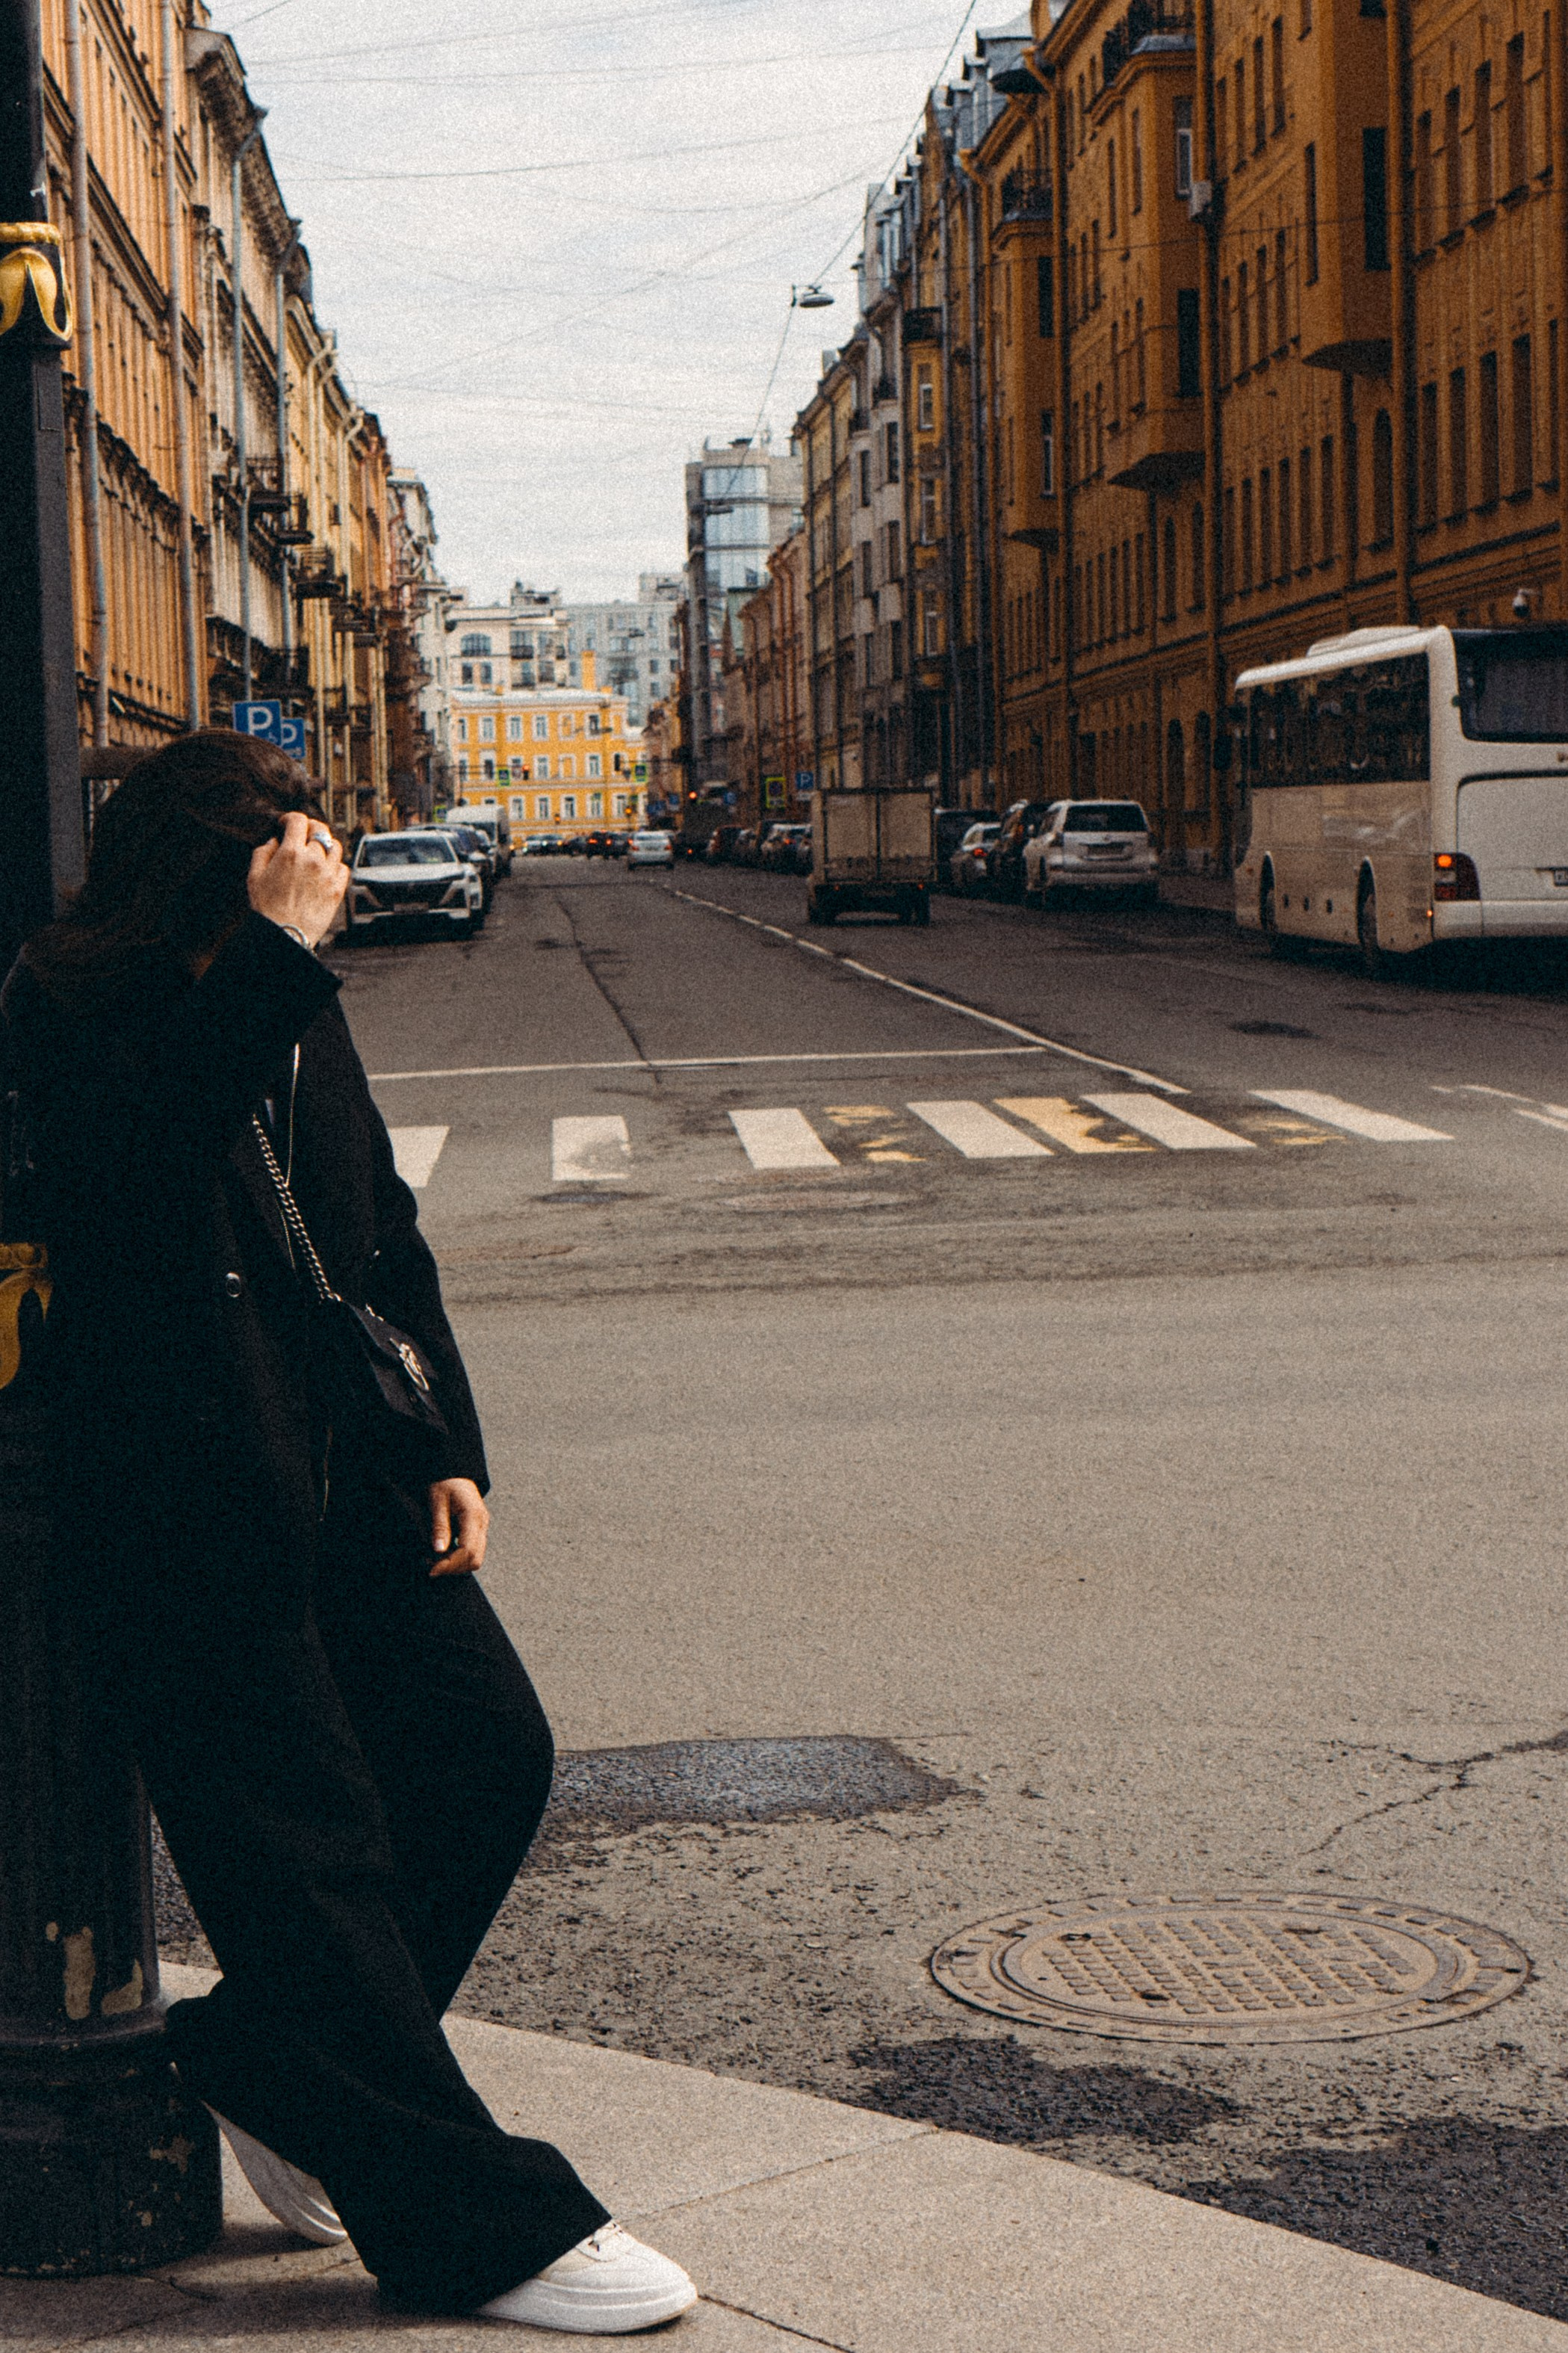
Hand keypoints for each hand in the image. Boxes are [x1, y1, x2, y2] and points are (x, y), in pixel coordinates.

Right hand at [248, 812, 347, 947]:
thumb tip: (275, 840)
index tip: (286, 823)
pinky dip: (335, 864)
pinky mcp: (337, 889)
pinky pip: (343, 867)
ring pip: (335, 846)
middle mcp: (314, 860)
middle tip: (303, 833)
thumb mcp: (255, 876)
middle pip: (320, 829)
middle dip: (310, 827)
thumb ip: (263, 852)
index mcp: (291, 853)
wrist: (286, 934)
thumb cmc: (268, 908)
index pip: (298, 820)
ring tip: (316, 851)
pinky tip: (326, 869)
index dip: (291, 817)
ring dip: (325, 844)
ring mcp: (328, 874)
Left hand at [428, 1478, 488, 1576]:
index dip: (450, 1564)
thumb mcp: (437, 1502)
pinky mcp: (477, 1531)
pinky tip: (442, 1555)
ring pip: (475, 1559)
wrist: (453, 1474)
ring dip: (455, 1565)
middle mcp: (482, 1524)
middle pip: (475, 1559)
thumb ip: (439, 1526)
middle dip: (453, 1568)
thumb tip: (439, 1550)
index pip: (467, 1550)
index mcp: (473, 1515)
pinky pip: (472, 1552)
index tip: (432, 1570)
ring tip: (434, 1561)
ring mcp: (482, 1528)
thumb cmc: (444, 1484)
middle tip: (431, 1567)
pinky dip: (458, 1559)